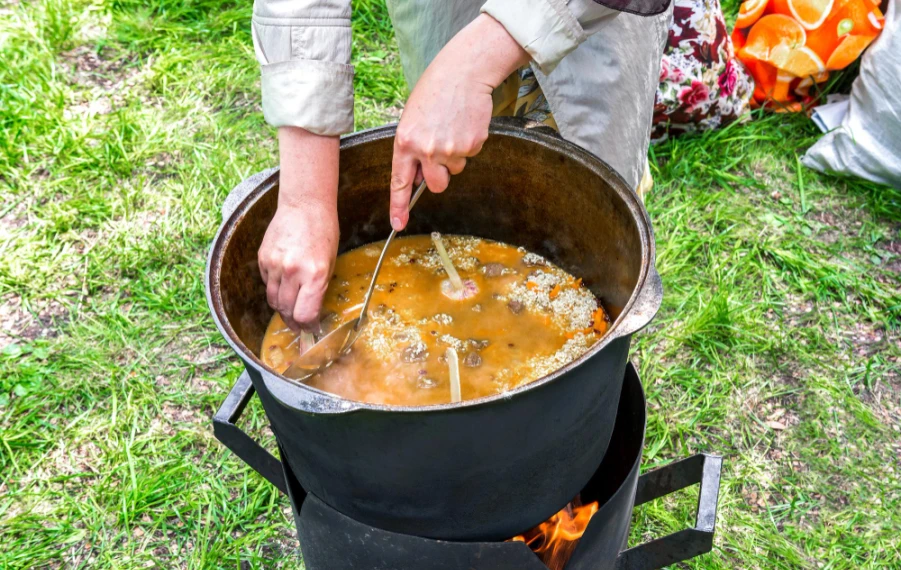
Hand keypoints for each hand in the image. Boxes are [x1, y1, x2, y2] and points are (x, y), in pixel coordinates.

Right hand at [258, 127, 339, 330]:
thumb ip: (319, 288)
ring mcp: (274, 264)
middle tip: (300, 325)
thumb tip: (311, 312)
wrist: (304, 205)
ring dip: (282, 308)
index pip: (305, 313)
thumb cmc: (323, 232)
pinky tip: (284, 284)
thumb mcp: (329, 262)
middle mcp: (292, 271)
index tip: (311, 328)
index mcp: (314, 274)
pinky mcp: (263, 258)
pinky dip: (274, 289)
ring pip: (273, 300)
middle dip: (294, 321)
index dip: (307, 325)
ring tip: (290, 310)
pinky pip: (267, 284)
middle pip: (286, 310)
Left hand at [389, 14, 528, 230]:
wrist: (463, 72)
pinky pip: (469, 156)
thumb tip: (415, 179)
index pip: (400, 182)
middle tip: (441, 153)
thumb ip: (411, 150)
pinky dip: (468, 144)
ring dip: (454, 157)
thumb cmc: (435, 92)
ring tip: (452, 128)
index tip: (398, 223)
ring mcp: (450, 149)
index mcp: (405, 142)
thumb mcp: (411, 120)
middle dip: (439, 176)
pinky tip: (463, 124)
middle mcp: (426, 150)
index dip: (399, 206)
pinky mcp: (471, 146)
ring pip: (454, 170)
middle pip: (435, 185)